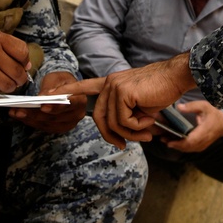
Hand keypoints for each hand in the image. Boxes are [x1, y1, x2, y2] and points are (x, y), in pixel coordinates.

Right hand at [0, 31, 30, 92]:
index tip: (22, 63)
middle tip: (15, 76)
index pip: (22, 51)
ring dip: (10, 85)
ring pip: (10, 84)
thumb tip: (25, 63)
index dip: (24, 60)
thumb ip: (7, 47)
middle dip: (20, 76)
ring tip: (4, 80)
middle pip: (18, 71)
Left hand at [9, 71, 85, 132]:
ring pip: (47, 124)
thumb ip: (52, 86)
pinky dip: (30, 122)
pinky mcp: (58, 128)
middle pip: (55, 117)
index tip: (42, 106)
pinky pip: (43, 127)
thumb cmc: (62, 81)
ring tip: (15, 112)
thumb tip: (44, 96)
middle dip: (36, 114)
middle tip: (20, 109)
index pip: (70, 105)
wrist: (66, 90)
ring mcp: (68, 124)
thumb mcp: (57, 78)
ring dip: (30, 119)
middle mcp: (76, 114)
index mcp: (80, 100)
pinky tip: (20, 116)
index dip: (56, 107)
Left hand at [58, 53, 197, 148]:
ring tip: (148, 131)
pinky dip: (138, 127)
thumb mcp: (138, 107)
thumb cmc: (161, 92)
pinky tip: (150, 119)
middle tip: (127, 144)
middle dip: (112, 136)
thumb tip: (117, 135)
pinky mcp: (123, 92)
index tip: (46, 98)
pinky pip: (124, 121)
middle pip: (100, 118)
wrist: (176, 78)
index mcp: (110, 84)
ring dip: (132, 133)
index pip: (83, 87)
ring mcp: (114, 86)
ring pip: (113, 123)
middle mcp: (109, 83)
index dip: (66, 93)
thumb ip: (123, 115)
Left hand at [163, 100, 222, 152]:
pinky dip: (180, 146)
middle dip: (175, 145)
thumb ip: (192, 106)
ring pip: (187, 149)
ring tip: (165, 140)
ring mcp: (202, 145)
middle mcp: (204, 140)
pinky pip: (189, 149)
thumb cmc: (213, 114)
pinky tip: (172, 141)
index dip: (180, 143)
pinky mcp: (200, 147)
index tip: (170, 142)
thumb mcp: (204, 106)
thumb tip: (179, 107)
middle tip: (163, 139)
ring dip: (176, 146)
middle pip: (187, 147)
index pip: (192, 141)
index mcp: (205, 131)